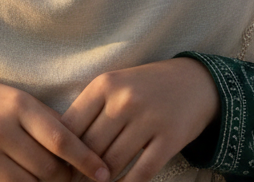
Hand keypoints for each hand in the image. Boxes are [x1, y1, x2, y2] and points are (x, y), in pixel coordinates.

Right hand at [0, 75, 109, 181]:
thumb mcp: (20, 100)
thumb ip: (48, 122)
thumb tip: (85, 150)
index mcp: (17, 105)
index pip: (60, 138)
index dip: (86, 159)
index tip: (104, 172)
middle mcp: (0, 129)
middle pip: (47, 169)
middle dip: (65, 178)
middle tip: (72, 177)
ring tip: (47, 179)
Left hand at [60, 59, 219, 181]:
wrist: (193, 82)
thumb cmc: (143, 87)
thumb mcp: (114, 86)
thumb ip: (90, 111)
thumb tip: (64, 149)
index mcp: (105, 84)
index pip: (71, 125)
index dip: (62, 151)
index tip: (59, 167)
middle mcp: (125, 99)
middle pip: (90, 147)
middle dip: (79, 171)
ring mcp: (149, 118)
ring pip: (113, 163)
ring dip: (101, 181)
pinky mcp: (169, 138)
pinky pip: (141, 173)